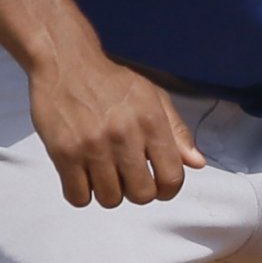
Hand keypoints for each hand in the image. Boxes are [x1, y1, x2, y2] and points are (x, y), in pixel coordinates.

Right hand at [28, 49, 207, 207]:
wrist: (65, 62)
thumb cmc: (109, 81)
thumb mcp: (152, 97)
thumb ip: (177, 132)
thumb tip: (197, 163)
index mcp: (150, 121)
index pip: (172, 177)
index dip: (168, 190)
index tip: (159, 187)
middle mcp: (123, 135)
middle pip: (141, 195)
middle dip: (137, 191)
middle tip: (128, 176)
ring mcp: (92, 146)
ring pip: (110, 200)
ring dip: (108, 192)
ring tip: (103, 171)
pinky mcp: (64, 154)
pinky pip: (78, 197)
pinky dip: (81, 193)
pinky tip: (83, 175)